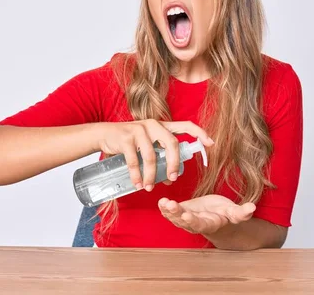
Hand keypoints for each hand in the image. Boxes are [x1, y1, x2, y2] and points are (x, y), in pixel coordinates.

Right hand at [96, 119, 213, 191]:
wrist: (103, 135)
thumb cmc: (128, 142)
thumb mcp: (146, 146)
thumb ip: (159, 157)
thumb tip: (169, 177)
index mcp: (162, 126)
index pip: (185, 125)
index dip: (199, 134)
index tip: (210, 144)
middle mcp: (153, 125)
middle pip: (172, 144)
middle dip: (174, 164)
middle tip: (172, 179)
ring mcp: (139, 130)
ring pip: (152, 156)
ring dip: (151, 175)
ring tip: (148, 187)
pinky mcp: (126, 138)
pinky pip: (135, 160)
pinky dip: (137, 174)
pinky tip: (137, 183)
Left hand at [158, 194, 254, 234]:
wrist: (215, 216)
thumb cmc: (224, 213)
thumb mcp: (233, 212)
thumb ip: (241, 212)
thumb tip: (252, 208)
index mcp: (208, 224)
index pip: (199, 224)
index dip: (192, 221)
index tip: (186, 216)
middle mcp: (194, 224)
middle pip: (183, 221)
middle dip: (176, 214)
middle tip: (171, 205)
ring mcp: (185, 220)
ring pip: (174, 217)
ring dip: (168, 210)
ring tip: (163, 202)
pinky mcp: (179, 212)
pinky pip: (169, 212)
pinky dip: (164, 208)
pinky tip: (160, 201)